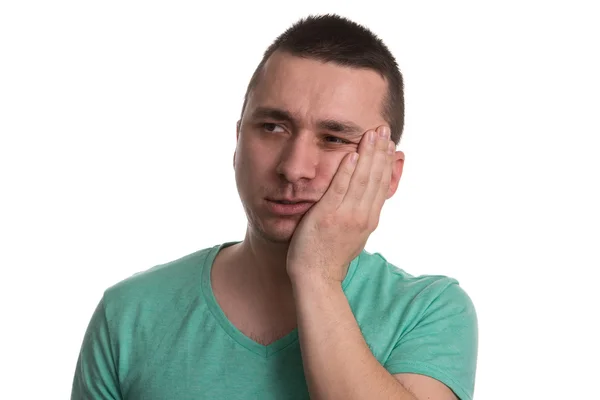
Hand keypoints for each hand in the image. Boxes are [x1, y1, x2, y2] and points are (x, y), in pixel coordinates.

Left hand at [286, 125, 395, 285]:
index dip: (387, 161)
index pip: (382, 183)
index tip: (390, 142)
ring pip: (362, 179)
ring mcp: (347, 215)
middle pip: (376, 177)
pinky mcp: (328, 216)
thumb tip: (371, 194)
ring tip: (372, 134)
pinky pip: (339, 189)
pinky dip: (346, 170)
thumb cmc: (331, 254)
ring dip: (368, 154)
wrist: (317, 277)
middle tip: (384, 128)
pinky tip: (351, 153)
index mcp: (370, 218)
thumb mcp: (356, 233)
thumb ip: (364, 211)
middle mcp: (363, 215)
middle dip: (381, 151)